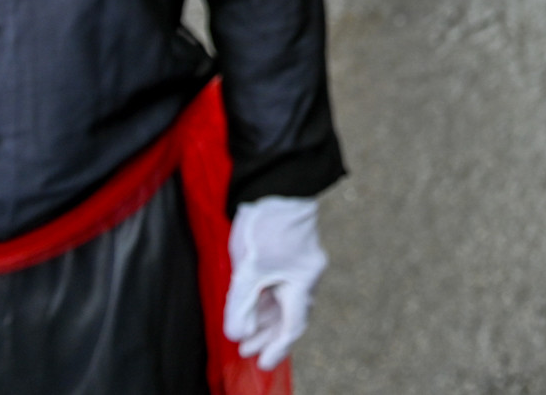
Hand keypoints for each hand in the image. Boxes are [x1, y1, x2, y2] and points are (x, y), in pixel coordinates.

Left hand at [224, 197, 326, 370]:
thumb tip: (239, 335)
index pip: (293, 324)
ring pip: (283, 300)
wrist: (275, 183)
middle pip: (289, 314)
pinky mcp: (288, 253)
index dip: (277, 347)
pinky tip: (250, 307)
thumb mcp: (248, 269)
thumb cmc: (265, 224)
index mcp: (303, 280)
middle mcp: (306, 274)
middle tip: (245, 350)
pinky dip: (265, 299)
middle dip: (267, 334)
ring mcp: (299, 263)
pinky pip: (280, 285)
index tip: (263, 363)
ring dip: (264, 318)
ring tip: (243, 332)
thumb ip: (242, 305)